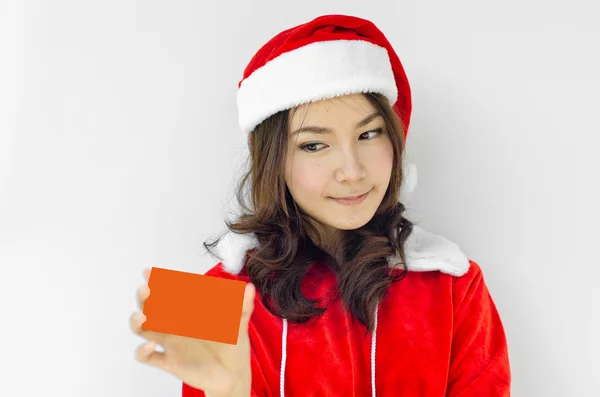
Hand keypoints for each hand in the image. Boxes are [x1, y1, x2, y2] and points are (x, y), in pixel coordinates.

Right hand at [130, 268, 255, 396]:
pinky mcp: (171, 362)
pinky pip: (149, 358)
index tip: (149, 272)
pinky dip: (143, 352)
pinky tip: (150, 346)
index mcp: (190, 311)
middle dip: (145, 297)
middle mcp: (177, 324)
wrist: (233, 374)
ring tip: (142, 317)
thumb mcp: (239, 324)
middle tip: (146, 290)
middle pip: (152, 307)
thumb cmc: (232, 344)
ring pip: (145, 330)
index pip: (171, 292)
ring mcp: (172, 343)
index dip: (159, 281)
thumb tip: (249, 288)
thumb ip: (243, 307)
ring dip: (138, 322)